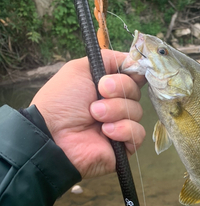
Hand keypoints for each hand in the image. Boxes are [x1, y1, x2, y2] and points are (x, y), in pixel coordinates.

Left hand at [31, 49, 146, 178]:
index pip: (134, 75)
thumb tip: (134, 61)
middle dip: (120, 89)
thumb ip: (109, 59)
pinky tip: (106, 132)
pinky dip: (123, 129)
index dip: (134, 72)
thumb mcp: (80, 69)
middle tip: (100, 94)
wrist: (54, 133)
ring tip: (95, 115)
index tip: (124, 70)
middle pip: (137, 92)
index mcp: (108, 86)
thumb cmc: (62, 100)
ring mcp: (121, 125)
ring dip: (116, 110)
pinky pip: (138, 133)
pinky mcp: (125, 145)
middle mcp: (116, 104)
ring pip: (137, 112)